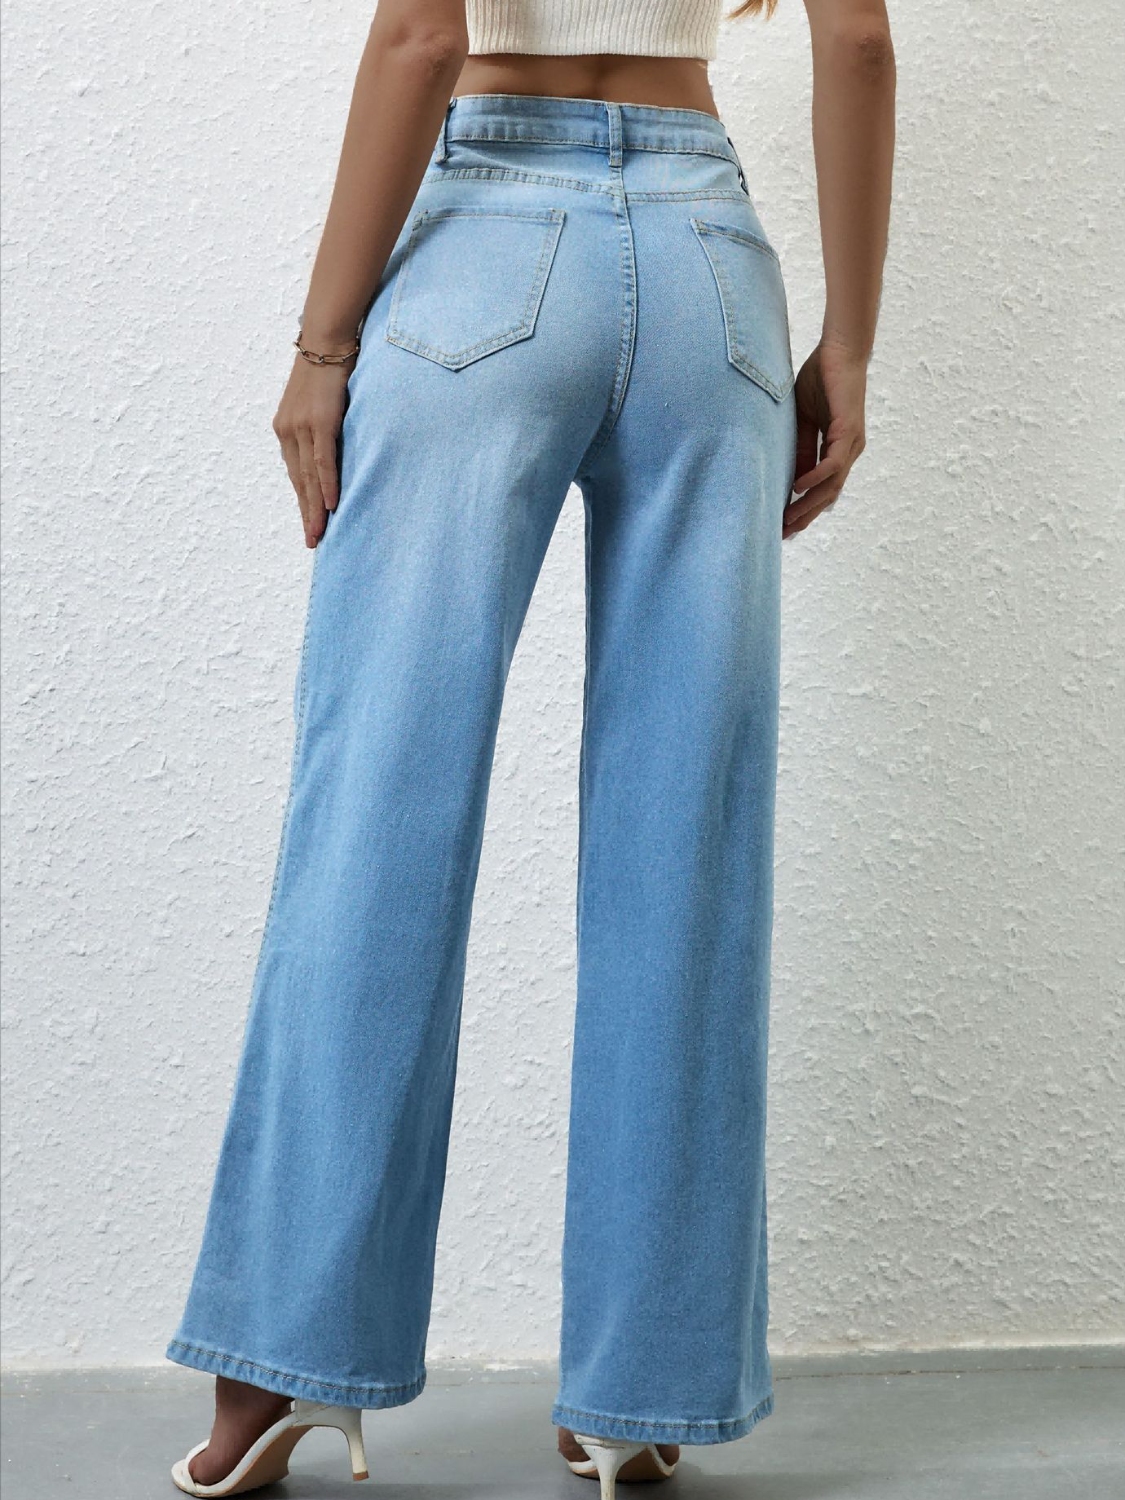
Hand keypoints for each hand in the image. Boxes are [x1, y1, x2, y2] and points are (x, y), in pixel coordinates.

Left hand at [272, 350, 355, 548]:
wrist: (328, 336)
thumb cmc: (329, 365)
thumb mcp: (321, 401)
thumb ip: (323, 426)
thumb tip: (335, 446)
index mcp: (286, 428)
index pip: (295, 473)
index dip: (303, 501)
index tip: (310, 523)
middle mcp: (288, 430)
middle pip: (298, 481)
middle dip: (306, 514)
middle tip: (314, 541)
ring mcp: (302, 426)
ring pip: (308, 477)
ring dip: (315, 508)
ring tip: (320, 533)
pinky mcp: (320, 421)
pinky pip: (323, 460)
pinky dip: (326, 484)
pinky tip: (331, 505)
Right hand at [784, 340, 867, 540]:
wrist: (840, 349)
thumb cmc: (821, 379)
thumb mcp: (804, 420)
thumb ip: (801, 448)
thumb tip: (792, 479)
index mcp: (838, 449)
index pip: (823, 488)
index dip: (805, 508)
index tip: (785, 525)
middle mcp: (848, 451)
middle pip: (828, 495)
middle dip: (805, 516)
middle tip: (784, 534)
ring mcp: (851, 443)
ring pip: (831, 485)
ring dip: (809, 505)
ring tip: (788, 519)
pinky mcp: (849, 431)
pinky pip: (832, 464)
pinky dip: (816, 478)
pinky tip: (798, 488)